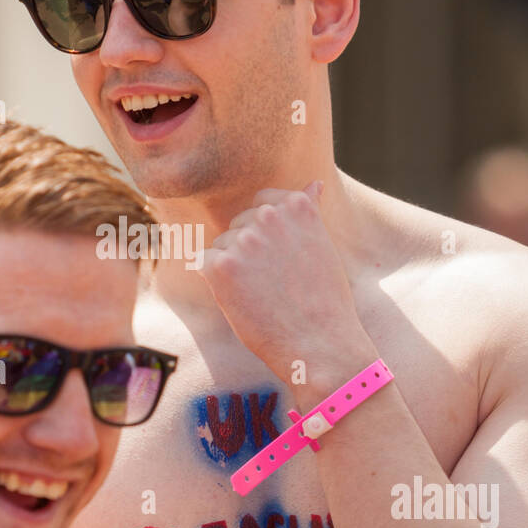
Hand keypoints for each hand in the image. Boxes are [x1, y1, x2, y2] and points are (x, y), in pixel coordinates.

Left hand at [197, 183, 371, 387]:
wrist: (320, 344)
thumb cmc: (324, 301)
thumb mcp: (323, 247)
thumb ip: (309, 215)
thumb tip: (312, 183)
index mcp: (296, 205)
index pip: (262, 203)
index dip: (266, 235)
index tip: (280, 260)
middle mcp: (268, 216)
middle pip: (238, 225)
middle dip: (248, 252)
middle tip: (275, 285)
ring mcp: (243, 239)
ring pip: (221, 246)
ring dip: (232, 269)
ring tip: (263, 295)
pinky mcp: (220, 265)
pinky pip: (203, 264)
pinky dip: (216, 284)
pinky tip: (242, 300)